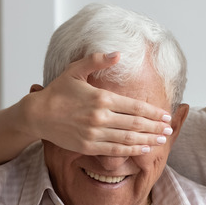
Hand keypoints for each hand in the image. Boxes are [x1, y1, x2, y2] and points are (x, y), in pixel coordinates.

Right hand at [26, 52, 173, 155]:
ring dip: (147, 140)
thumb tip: (118, 54)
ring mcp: (94, 133)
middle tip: (168, 130)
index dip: (152, 112)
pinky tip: (143, 148)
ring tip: (161, 140)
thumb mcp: (75, 70)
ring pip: (128, 138)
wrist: (37, 114)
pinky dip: (131, 150)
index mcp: (101, 97)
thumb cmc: (57, 92)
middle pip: (135, 123)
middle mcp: (100, 117)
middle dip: (155, 127)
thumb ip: (97, 61)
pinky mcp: (88, 146)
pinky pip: (115, 150)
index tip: (165, 116)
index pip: (134, 106)